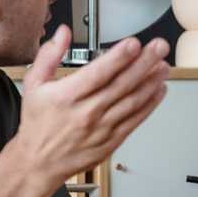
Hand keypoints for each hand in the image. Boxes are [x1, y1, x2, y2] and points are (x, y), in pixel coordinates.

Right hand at [9, 26, 169, 184]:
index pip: (98, 73)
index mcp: (67, 96)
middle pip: (121, 84)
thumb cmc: (38, 124)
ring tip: (163, 66)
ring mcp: (101, 128)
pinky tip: (158, 90)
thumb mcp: (34, 84)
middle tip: (159, 48)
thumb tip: (63, 33)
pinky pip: (135, 120)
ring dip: (151, 82)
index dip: (118, 57)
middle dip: (144, 63)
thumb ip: (49, 55)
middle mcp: (86, 112)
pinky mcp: (111, 141)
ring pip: (132, 102)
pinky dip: (149, 104)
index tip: (134, 44)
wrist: (38, 163)